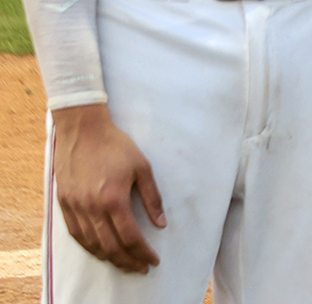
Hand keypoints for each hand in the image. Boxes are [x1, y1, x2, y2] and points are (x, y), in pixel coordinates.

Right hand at [51, 104, 164, 272]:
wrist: (83, 131)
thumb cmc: (116, 146)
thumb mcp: (142, 167)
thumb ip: (152, 198)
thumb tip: (161, 224)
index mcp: (113, 199)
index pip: (130, 236)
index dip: (143, 252)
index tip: (153, 260)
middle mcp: (91, 208)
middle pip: (110, 246)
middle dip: (128, 261)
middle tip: (141, 268)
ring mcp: (75, 208)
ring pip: (91, 244)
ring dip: (109, 258)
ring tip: (125, 264)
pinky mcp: (63, 205)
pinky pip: (76, 235)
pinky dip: (89, 248)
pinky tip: (101, 251)